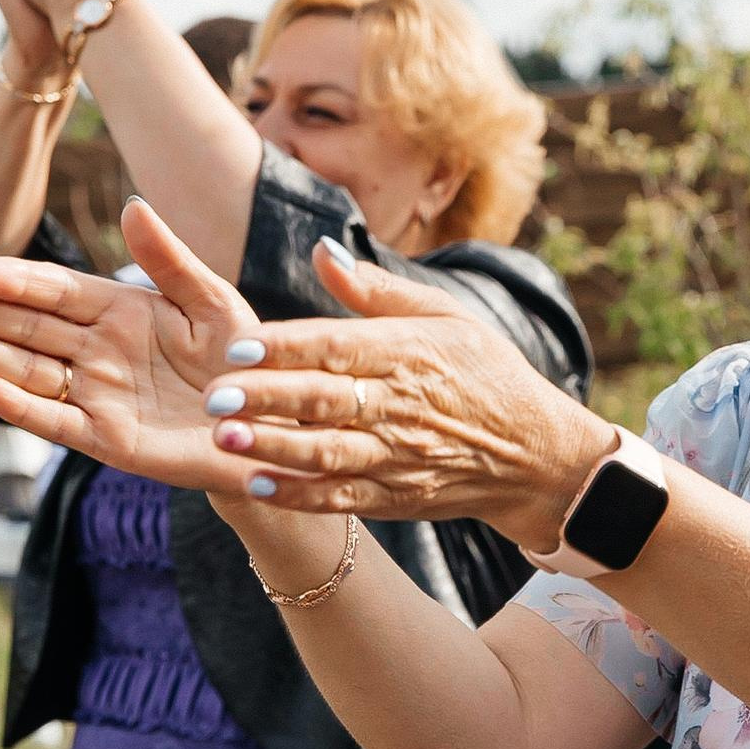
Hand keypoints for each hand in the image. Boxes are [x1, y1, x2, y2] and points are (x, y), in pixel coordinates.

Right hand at [0, 196, 279, 486]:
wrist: (269, 424)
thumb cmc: (244, 360)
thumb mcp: (212, 302)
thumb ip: (171, 261)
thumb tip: (132, 205)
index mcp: (118, 310)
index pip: (55, 291)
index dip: (15, 280)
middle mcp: (97, 350)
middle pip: (26, 327)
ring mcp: (97, 395)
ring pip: (27, 370)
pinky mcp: (106, 439)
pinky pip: (55, 421)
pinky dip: (20, 407)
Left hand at [189, 240, 615, 542]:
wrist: (536, 453)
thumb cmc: (485, 372)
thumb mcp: (446, 315)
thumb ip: (378, 290)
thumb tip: (322, 251)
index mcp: (409, 352)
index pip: (339, 347)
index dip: (287, 348)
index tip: (239, 347)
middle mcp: (402, 406)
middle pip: (324, 401)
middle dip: (266, 399)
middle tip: (214, 396)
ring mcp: (399, 457)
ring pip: (327, 454)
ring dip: (272, 449)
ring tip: (223, 440)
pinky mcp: (397, 497)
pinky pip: (342, 497)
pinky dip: (300, 495)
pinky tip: (257, 485)